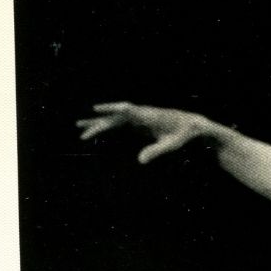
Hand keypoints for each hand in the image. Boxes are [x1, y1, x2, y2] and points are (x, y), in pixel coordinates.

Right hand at [76, 101, 216, 163]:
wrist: (192, 124)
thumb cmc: (183, 134)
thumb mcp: (171, 145)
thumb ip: (156, 151)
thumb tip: (139, 161)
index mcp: (148, 116)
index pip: (127, 110)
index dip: (112, 109)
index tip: (97, 109)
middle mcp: (140, 113)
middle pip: (114, 117)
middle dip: (97, 125)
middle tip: (81, 134)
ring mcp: (138, 116)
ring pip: (113, 119)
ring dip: (97, 123)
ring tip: (79, 126)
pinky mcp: (138, 121)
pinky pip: (119, 123)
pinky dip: (106, 126)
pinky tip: (96, 130)